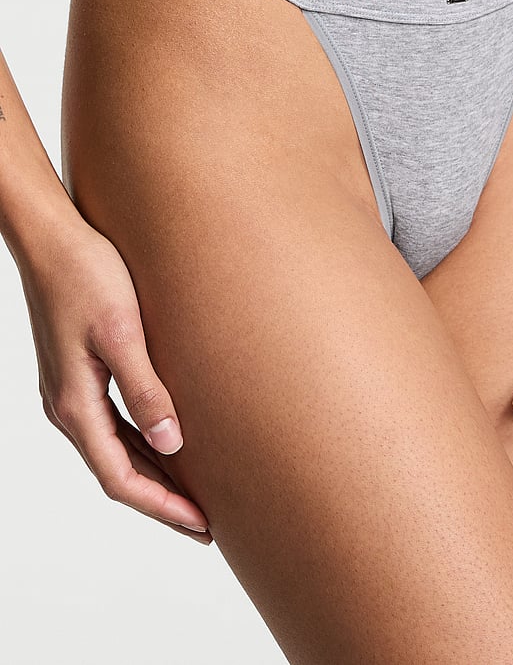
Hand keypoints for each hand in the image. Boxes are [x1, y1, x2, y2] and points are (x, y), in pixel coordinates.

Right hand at [18, 215, 211, 543]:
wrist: (52, 238)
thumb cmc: (87, 275)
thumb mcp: (122, 333)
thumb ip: (145, 389)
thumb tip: (172, 444)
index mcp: (75, 404)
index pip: (121, 478)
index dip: (162, 506)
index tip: (202, 524)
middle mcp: (68, 406)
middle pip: (118, 472)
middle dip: (162, 500)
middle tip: (207, 523)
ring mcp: (71, 390)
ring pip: (116, 449)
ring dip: (155, 474)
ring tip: (195, 492)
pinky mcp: (79, 372)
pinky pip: (113, 424)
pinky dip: (143, 442)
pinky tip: (169, 441)